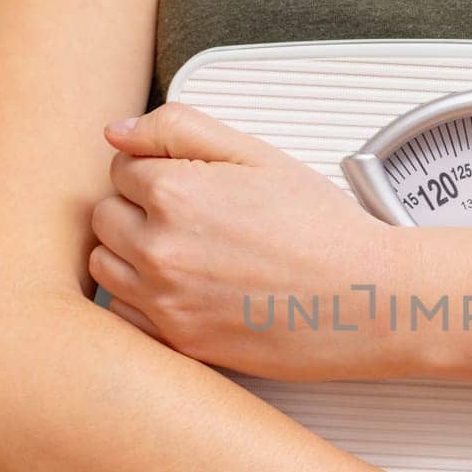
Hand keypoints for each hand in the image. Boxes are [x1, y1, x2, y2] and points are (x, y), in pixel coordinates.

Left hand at [88, 103, 406, 379]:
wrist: (366, 299)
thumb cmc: (322, 228)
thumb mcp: (258, 154)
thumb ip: (179, 129)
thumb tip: (115, 133)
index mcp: (175, 192)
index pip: (120, 170)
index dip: (157, 172)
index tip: (193, 187)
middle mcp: (159, 249)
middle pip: (104, 217)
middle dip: (138, 212)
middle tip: (193, 220)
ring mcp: (165, 301)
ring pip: (105, 266)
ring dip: (130, 255)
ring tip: (186, 254)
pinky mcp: (177, 342)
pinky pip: (123, 316)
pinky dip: (142, 301)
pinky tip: (184, 291)